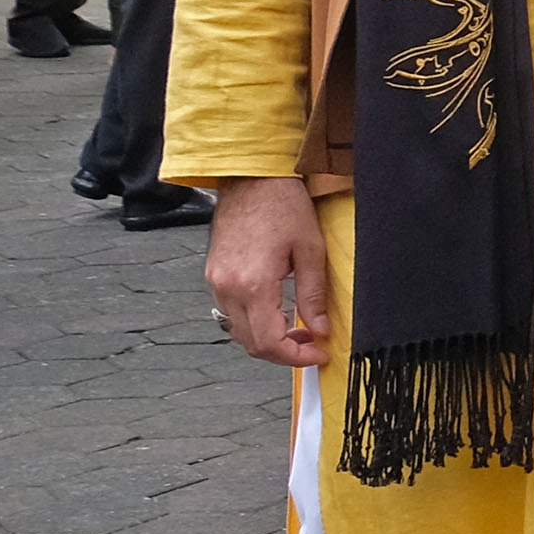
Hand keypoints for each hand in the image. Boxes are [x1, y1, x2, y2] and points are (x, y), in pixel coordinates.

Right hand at [204, 177, 334, 366]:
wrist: (251, 177)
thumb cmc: (282, 205)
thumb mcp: (311, 250)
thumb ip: (314, 295)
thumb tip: (320, 329)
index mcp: (252, 284)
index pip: (268, 341)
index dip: (296, 357)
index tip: (319, 354)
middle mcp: (227, 287)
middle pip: (250, 343)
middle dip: (283, 353)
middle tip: (312, 347)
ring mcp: (216, 281)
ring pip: (238, 330)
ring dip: (267, 339)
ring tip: (299, 331)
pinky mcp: (214, 274)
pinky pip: (231, 312)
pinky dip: (254, 322)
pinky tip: (278, 314)